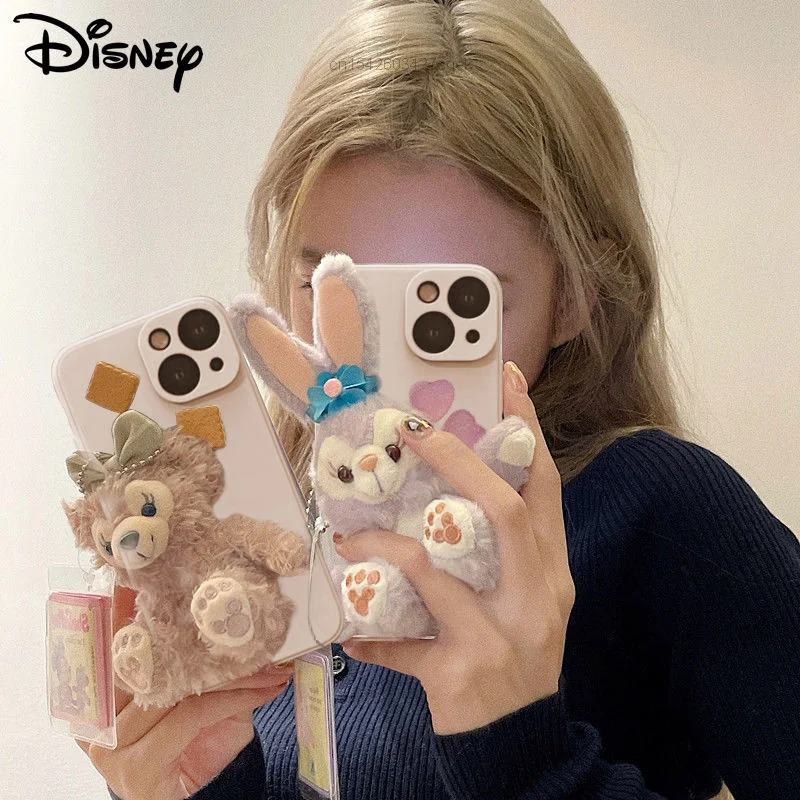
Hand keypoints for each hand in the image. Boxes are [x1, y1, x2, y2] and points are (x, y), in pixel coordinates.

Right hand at [76, 586, 292, 798]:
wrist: (202, 799)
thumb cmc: (196, 741)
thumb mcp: (196, 690)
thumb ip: (197, 656)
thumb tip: (231, 606)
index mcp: (101, 690)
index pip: (111, 636)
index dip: (126, 602)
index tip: (150, 569)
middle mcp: (98, 716)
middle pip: (145, 657)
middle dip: (188, 630)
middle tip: (230, 603)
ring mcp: (112, 745)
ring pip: (174, 686)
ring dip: (230, 669)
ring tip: (270, 657)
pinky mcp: (137, 767)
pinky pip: (192, 714)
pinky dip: (236, 697)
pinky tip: (268, 686)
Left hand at [335, 361, 574, 734]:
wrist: (520, 743)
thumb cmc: (515, 657)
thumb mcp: (522, 601)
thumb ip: (494, 554)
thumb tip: (440, 501)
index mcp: (550, 568)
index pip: (545, 486)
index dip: (528, 431)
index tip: (508, 381)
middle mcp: (535, 593)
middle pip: (500, 508)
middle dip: (456, 461)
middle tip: (412, 431)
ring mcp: (500, 633)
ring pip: (433, 565)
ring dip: (383, 543)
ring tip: (348, 535)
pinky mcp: (461, 671)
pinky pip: (403, 641)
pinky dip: (373, 634)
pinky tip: (352, 634)